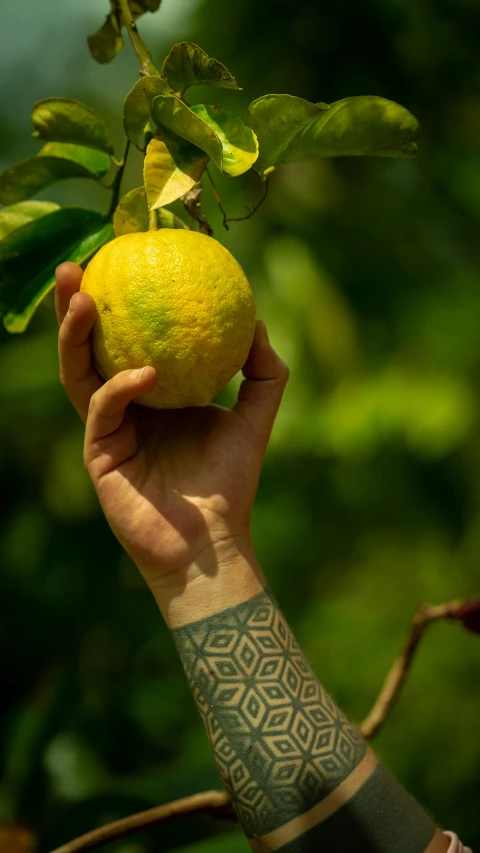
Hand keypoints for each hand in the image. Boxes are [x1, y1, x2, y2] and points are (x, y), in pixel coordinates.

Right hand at [55, 262, 288, 594]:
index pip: (124, 339)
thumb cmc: (231, 481)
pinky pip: (103, 409)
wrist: (215, 540)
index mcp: (150, 394)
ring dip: (73, 333)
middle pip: (87, 347)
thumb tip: (256, 320)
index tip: (119, 258)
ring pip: (76, 372)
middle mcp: (122, 407)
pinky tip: (146, 372)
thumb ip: (263, 371)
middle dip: (73, 305)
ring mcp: (105, 430)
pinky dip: (120, 387)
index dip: (117, 302)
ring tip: (80, 296)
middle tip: (76, 265)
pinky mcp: (98, 454)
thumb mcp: (255, 417)